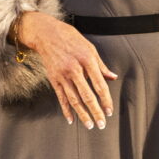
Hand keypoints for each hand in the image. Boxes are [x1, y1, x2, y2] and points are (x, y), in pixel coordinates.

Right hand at [12, 10, 116, 129]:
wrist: (46, 34)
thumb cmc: (70, 38)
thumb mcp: (90, 48)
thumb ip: (101, 65)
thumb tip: (112, 77)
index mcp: (87, 60)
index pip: (99, 84)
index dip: (106, 99)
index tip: (110, 110)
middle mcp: (74, 69)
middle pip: (87, 95)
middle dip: (96, 112)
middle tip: (102, 123)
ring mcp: (62, 75)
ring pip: (74, 99)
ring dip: (83, 114)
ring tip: (90, 125)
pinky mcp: (53, 79)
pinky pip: (61, 97)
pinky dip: (66, 110)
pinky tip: (71, 119)